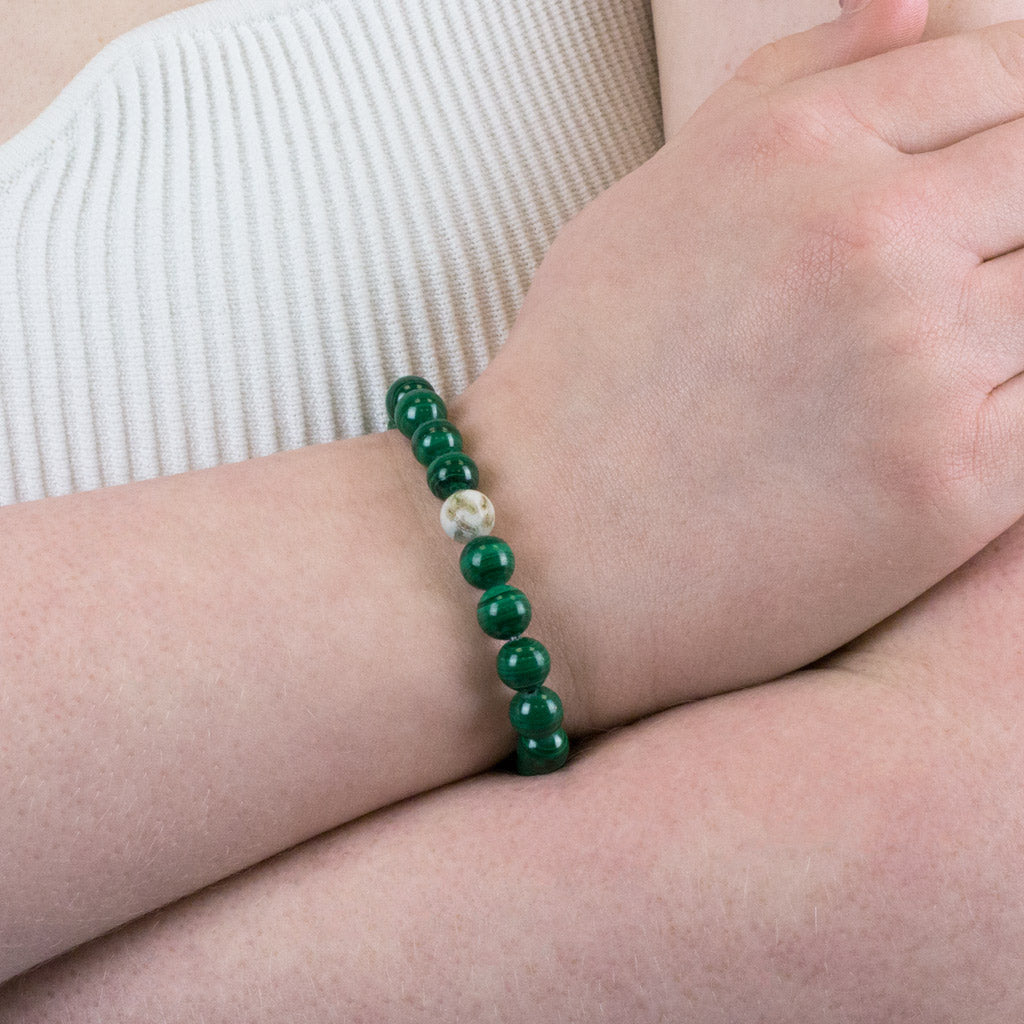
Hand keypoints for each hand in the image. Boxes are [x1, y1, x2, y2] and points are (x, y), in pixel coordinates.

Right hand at [453, 2, 1023, 728]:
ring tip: (922, 349)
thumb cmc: (582, 376)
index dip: (1010, 107)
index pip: (991, 69)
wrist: (544, 543)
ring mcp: (922, 359)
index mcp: (794, 146)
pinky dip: (1012, 396)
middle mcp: (869, 234)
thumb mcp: (652, 196)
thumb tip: (913, 0)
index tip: (988, 163)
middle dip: (1014, 209)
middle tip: (945, 273)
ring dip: (1005, 311)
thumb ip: (788, 85)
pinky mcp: (954, 482)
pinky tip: (945, 412)